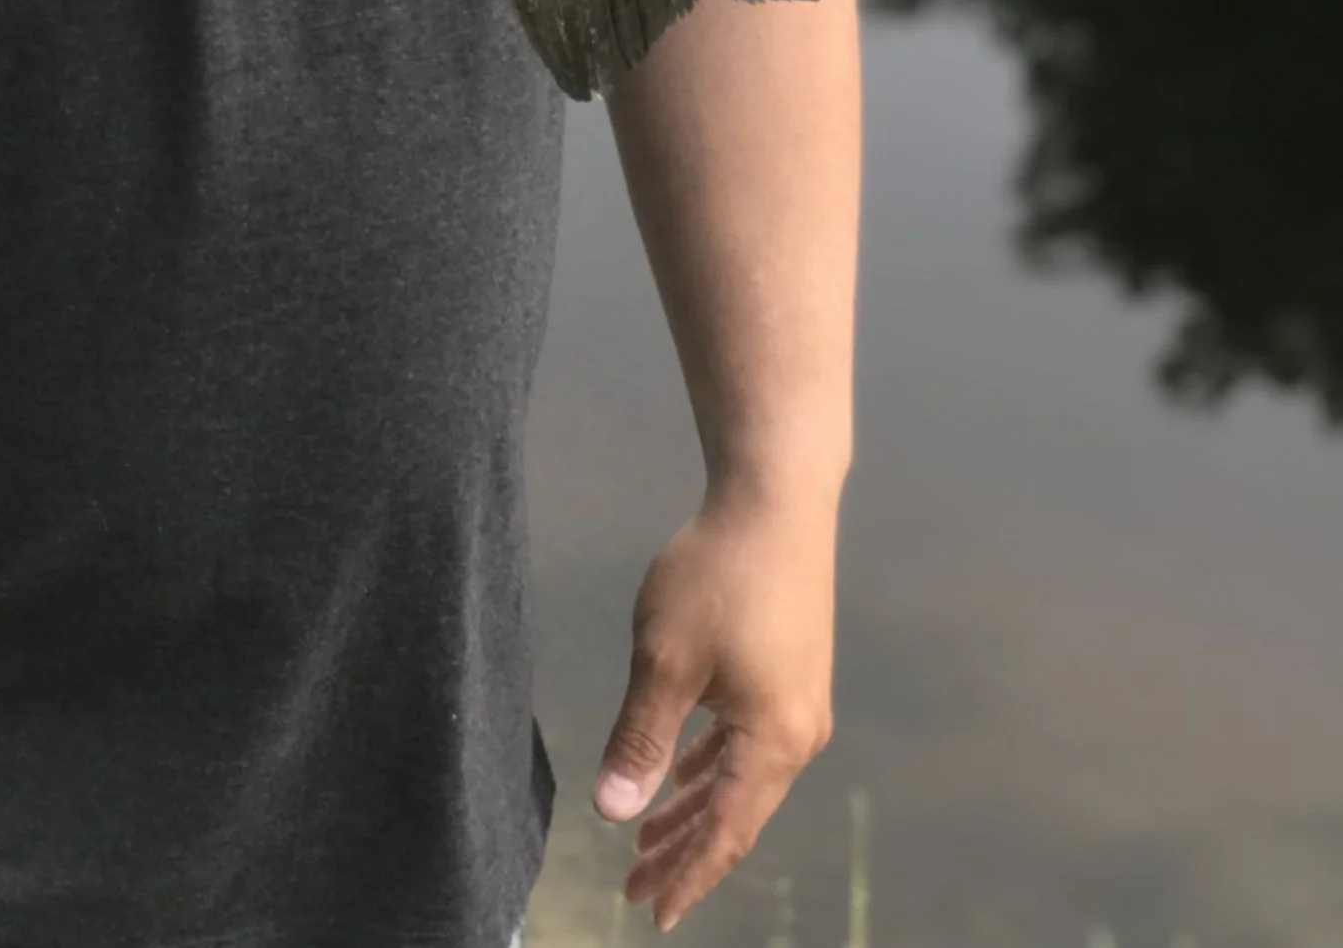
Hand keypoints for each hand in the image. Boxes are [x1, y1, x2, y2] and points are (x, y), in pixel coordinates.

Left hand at [593, 490, 838, 929]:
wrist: (775, 501)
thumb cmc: (717, 575)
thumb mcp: (665, 659)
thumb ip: (640, 739)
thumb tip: (612, 811)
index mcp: (773, 742)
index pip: (724, 833)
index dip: (686, 875)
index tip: (650, 910)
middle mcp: (797, 735)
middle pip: (734, 816)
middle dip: (683, 852)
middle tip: (633, 886)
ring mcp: (797, 705)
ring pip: (738, 781)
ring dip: (692, 810)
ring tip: (644, 839)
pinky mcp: (788, 676)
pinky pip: (744, 744)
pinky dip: (708, 768)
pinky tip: (677, 778)